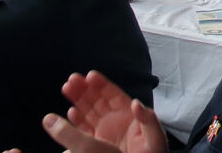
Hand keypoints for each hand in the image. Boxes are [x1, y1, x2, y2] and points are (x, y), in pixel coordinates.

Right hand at [40, 71, 167, 152]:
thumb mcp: (155, 138)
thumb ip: (147, 120)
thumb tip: (137, 103)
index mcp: (131, 115)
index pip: (114, 95)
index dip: (102, 84)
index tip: (90, 75)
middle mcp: (117, 121)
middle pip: (98, 100)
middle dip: (86, 89)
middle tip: (72, 79)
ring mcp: (106, 132)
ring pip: (89, 112)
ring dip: (78, 100)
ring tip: (66, 87)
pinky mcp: (97, 145)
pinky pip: (85, 130)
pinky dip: (77, 121)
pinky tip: (70, 112)